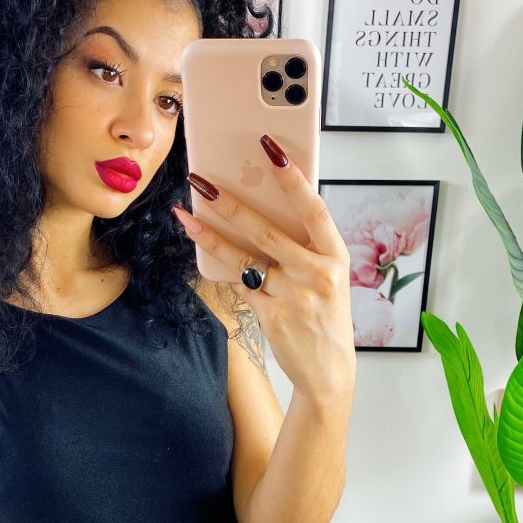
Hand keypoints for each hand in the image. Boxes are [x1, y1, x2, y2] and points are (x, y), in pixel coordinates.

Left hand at [171, 135, 355, 402]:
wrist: (328, 370)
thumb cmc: (325, 317)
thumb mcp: (327, 277)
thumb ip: (303, 247)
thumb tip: (262, 210)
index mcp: (336, 256)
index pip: (314, 209)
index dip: (293, 180)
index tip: (271, 152)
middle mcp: (317, 274)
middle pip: (268, 231)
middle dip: (231, 203)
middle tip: (204, 181)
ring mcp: (294, 296)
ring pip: (245, 257)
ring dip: (212, 234)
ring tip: (186, 214)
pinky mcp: (272, 315)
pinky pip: (240, 284)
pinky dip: (221, 266)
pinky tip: (202, 247)